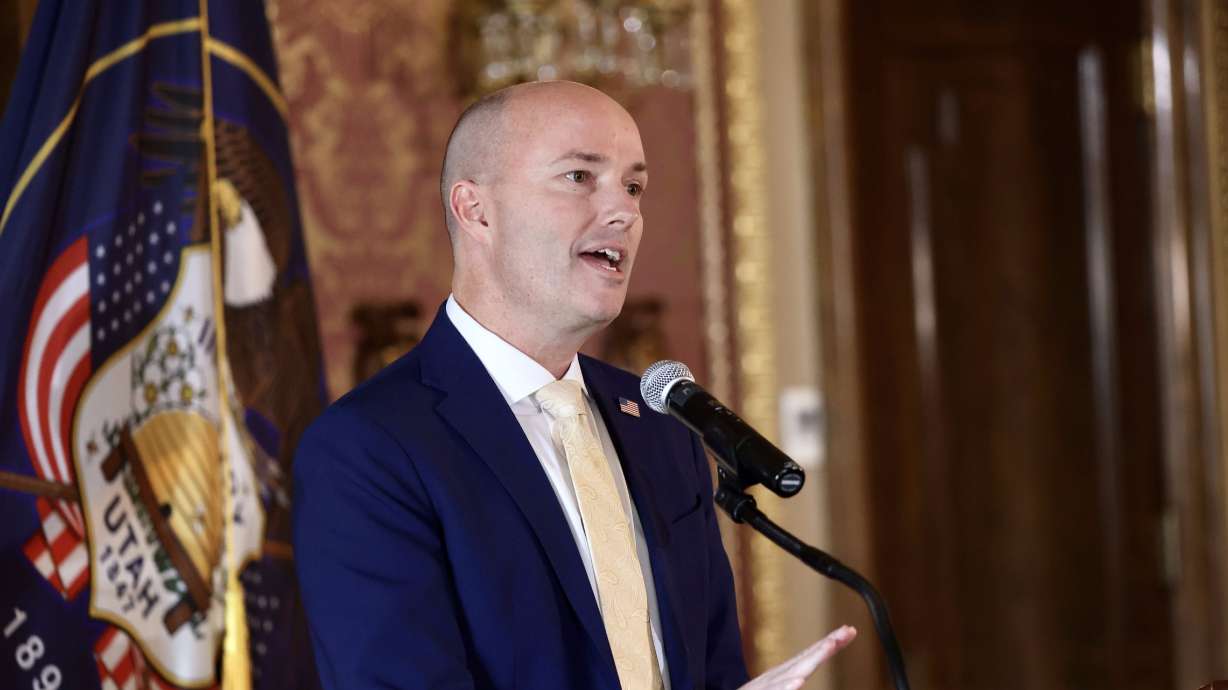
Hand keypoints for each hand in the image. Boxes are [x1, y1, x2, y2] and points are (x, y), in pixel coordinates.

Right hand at [738, 625, 857, 689]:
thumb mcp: (774, 688)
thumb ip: (788, 681)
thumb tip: (802, 675)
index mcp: (783, 674)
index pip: (811, 656)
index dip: (830, 643)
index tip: (850, 631)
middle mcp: (776, 677)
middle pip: (806, 659)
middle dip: (827, 645)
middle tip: (847, 632)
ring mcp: (766, 687)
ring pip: (790, 674)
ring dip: (810, 660)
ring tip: (830, 647)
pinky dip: (785, 687)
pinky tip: (797, 683)